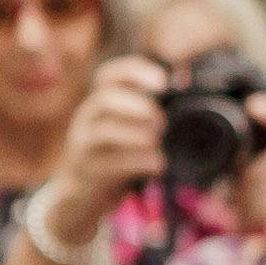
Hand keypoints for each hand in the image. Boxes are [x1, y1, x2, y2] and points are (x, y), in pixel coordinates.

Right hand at [32, 55, 166, 262]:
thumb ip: (151, 110)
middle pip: (105, 98)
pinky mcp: (86, 170)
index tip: (164, 80)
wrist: (80, 193)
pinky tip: (158, 164)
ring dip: (135, 133)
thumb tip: (186, 84)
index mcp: (100, 102)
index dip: (136, 71)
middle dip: (136, 104)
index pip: (110, 74)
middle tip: (162, 120)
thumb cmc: (113, 154)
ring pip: (103, 130)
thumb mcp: (127, 128)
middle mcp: (87, 118)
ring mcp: (83, 144)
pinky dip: (137, 162)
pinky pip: (110, 163)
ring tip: (158, 140)